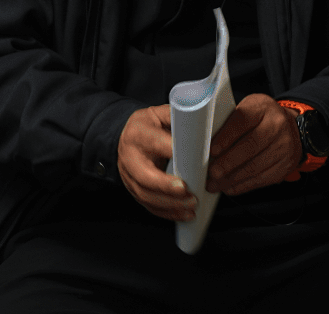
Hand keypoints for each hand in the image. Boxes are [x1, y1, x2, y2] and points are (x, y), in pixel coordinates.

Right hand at [118, 104, 196, 220]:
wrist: (126, 137)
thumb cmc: (148, 126)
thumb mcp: (160, 114)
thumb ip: (178, 118)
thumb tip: (203, 122)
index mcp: (138, 134)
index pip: (154, 143)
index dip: (171, 152)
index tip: (189, 158)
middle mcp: (130, 157)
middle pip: (145, 176)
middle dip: (166, 186)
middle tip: (186, 190)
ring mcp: (129, 177)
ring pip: (146, 195)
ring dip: (170, 204)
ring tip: (191, 205)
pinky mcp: (134, 191)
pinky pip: (149, 206)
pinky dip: (167, 213)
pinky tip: (183, 215)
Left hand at [206, 94, 302, 195]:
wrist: (291, 129)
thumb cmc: (262, 119)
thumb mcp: (248, 110)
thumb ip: (230, 123)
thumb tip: (207, 143)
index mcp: (262, 108)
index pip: (242, 121)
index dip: (226, 137)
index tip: (212, 150)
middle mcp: (276, 126)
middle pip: (250, 146)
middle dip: (228, 162)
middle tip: (212, 172)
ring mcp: (283, 147)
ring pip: (255, 167)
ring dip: (231, 178)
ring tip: (215, 183)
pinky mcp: (284, 166)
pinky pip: (261, 179)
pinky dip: (242, 185)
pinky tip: (229, 186)